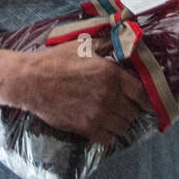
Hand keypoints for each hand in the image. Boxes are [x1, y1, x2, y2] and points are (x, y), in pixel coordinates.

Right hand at [12, 42, 150, 145]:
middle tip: (125, 105)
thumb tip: (127, 39)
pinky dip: (109, 135)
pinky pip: (108, 139)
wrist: (31, 81)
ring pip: (123, 127)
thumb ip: (108, 44)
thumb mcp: (84, 45)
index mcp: (111, 74)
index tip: (146, 100)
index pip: (142, 93)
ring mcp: (97, 114)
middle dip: (132, 109)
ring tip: (114, 116)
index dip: (147, 99)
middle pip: (134, 112)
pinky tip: (103, 126)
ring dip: (122, 122)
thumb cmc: (56, 60)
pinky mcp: (85, 128)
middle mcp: (108, 96)